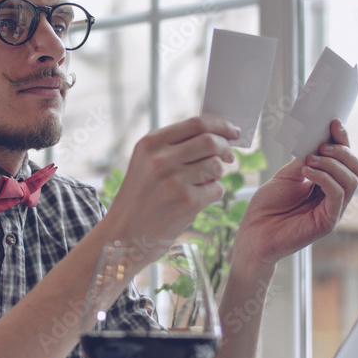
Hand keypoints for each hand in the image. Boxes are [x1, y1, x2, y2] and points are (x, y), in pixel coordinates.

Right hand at [99, 116, 239, 254]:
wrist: (124, 234)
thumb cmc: (140, 197)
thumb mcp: (146, 163)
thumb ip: (175, 146)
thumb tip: (216, 135)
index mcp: (150, 143)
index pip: (196, 123)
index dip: (220, 125)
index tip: (232, 130)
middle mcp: (161, 159)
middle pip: (211, 141)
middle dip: (226, 147)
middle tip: (229, 155)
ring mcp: (174, 181)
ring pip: (216, 166)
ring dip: (218, 173)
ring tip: (204, 181)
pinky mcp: (187, 202)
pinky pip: (216, 189)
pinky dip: (214, 192)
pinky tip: (198, 199)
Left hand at [232, 119, 357, 269]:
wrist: (253, 233)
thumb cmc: (267, 207)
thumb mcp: (286, 176)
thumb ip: (304, 160)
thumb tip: (318, 141)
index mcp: (326, 184)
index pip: (346, 160)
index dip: (343, 140)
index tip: (333, 123)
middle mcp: (334, 197)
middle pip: (357, 169)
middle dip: (342, 151)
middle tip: (320, 147)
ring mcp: (333, 210)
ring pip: (351, 180)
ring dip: (331, 164)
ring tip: (309, 160)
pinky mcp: (328, 222)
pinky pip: (337, 194)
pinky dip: (325, 178)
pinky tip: (307, 172)